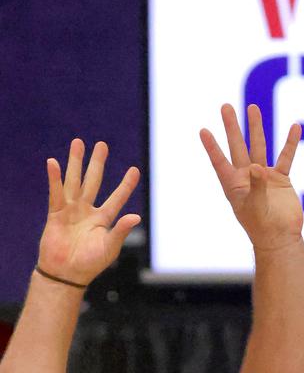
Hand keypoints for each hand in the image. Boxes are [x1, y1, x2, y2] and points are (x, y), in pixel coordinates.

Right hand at [38, 139, 141, 285]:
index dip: (126, 184)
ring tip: (78, 142)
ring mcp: (71, 211)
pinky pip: (56, 194)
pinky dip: (55, 179)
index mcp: (104, 218)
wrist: (66, 275)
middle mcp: (87, 210)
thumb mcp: (110, 246)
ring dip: (76, 162)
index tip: (135, 169)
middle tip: (102, 144)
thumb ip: (121, 230)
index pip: (118, 197)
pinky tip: (53, 163)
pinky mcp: (56, 215)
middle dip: (97, 162)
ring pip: (74, 181)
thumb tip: (136, 216)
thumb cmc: (90, 264)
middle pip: (93, 181)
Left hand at [200, 104, 303, 251]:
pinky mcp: (281, 178)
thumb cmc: (262, 226)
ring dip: (256, 127)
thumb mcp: (255, 207)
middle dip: (231, 127)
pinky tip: (295, 127)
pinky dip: (290, 142)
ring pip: (259, 146)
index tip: (203, 130)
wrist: (281, 237)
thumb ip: (256, 186)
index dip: (211, 146)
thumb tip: (257, 167)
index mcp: (233, 185)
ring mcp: (264, 175)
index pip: (219, 161)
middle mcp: (246, 176)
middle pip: (237, 146)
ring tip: (252, 107)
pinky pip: (286, 156)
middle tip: (225, 107)